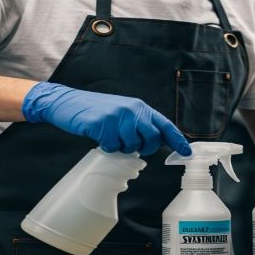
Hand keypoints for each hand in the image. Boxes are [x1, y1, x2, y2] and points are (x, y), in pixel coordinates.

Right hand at [22, 82, 191, 155]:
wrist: (67, 102)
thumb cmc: (95, 110)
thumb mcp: (121, 111)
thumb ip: (137, 123)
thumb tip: (153, 143)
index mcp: (139, 107)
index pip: (164, 125)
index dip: (177, 139)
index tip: (186, 152)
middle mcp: (132, 110)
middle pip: (152, 139)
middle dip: (143, 148)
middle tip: (128, 145)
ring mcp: (117, 116)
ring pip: (132, 146)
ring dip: (122, 147)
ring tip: (110, 136)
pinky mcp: (102, 124)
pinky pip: (113, 147)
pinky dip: (107, 147)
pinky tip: (99, 136)